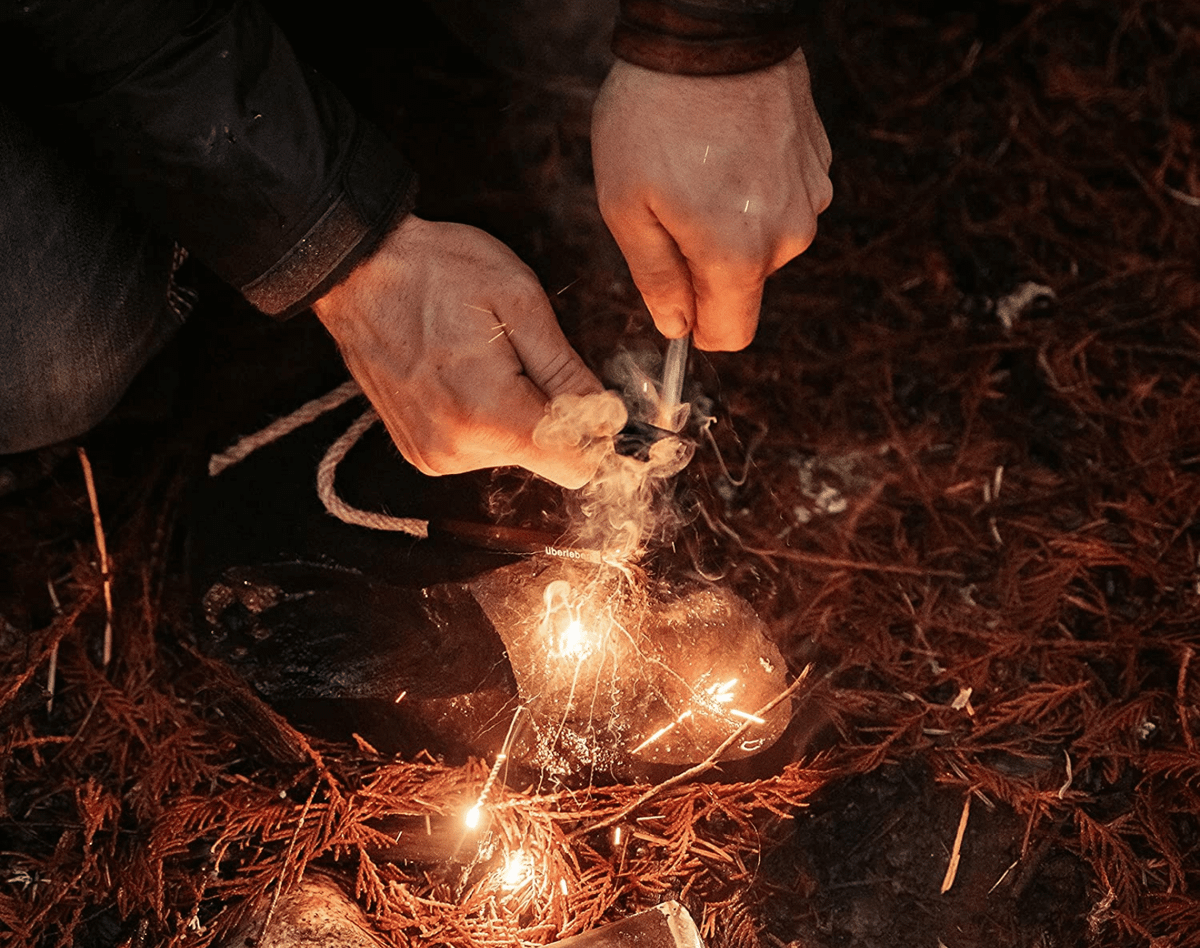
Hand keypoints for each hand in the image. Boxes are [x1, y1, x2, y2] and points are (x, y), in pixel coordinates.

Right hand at [313, 216, 605, 487]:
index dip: (595, 430)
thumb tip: (606, 416)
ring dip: (518, 415)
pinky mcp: (420, 451)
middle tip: (525, 358)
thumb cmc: (437, 273)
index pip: (577, 464)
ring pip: (514, 454)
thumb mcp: (520, 303)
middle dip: (553, 415)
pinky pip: (480, 450)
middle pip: (547, 460)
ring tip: (486, 360)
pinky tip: (466, 375)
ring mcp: (434, 455)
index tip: (588, 392)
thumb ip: (566, 370)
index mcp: (490, 415)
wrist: (359, 270)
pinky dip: (487, 419)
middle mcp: (459, 450)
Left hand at [591, 47, 832, 350]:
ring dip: (732, 222)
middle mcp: (789, 236)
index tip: (675, 301)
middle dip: (707, 263)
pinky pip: (782, 200)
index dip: (698, 327)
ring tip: (701, 167)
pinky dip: (754, 188)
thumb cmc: (653, 114)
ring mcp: (811, 196)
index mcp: (739, 256)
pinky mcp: (818, 161)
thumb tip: (676, 326)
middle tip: (672, 206)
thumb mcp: (626, 205)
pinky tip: (729, 147)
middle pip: (744, 285)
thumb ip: (655, 279)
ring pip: (764, 242)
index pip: (731, 335)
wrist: (710, 26)